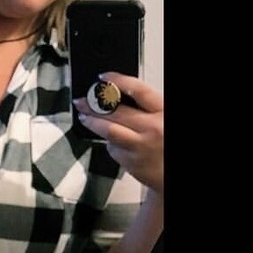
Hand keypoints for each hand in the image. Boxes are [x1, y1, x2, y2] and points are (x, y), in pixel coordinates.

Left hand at [73, 72, 163, 195]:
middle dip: (94, 105)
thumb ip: (146, 107)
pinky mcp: (131, 162)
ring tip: (84, 117)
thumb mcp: (163, 117)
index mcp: (163, 111)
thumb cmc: (166, 141)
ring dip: (92, 123)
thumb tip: (118, 94)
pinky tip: (109, 140)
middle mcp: (152, 128)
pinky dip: (108, 143)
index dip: (118, 81)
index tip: (103, 78)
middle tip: (81, 101)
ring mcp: (140, 146)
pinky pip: (113, 148)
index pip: (138, 90)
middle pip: (117, 112)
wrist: (171, 173)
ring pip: (109, 131)